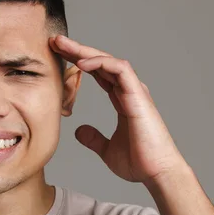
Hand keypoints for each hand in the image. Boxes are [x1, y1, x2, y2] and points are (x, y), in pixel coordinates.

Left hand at [50, 35, 187, 183]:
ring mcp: (134, 91)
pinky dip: (101, 62)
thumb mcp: (107, 150)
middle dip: (77, 49)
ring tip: (63, 45)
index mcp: (122, 100)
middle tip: (56, 41)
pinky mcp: (138, 95)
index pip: (98, 73)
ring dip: (85, 51)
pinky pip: (119, 69)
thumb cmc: (139, 162)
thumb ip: (94, 138)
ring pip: (108, 60)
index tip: (58, 55)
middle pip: (101, 62)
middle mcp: (129, 91)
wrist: (158, 173)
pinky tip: (82, 62)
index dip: (79, 62)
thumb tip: (79, 131)